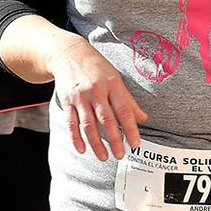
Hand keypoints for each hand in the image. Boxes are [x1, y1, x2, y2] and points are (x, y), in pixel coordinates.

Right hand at [50, 37, 147, 161]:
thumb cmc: (97, 67)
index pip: (124, 110)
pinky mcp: (67, 101)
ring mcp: (80, 97)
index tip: (135, 144)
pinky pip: (71, 123)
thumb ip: (128, 100)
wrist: (69, 53)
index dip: (130, 129)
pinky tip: (82, 149)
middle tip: (120, 155)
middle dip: (114, 140)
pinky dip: (76, 138)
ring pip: (88, 125)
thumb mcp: (116, 78)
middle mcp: (96, 91)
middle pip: (106, 120)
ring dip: (96, 144)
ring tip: (103, 157)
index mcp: (112, 84)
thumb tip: (143, 118)